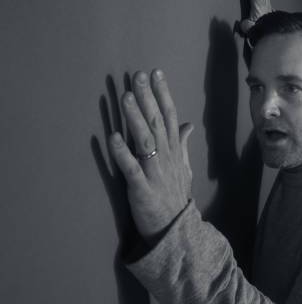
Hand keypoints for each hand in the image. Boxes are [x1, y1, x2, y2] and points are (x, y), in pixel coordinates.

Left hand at [108, 69, 193, 243]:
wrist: (177, 231)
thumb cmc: (176, 198)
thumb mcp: (183, 168)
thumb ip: (182, 145)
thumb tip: (187, 124)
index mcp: (175, 152)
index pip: (171, 116)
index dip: (163, 94)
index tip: (155, 72)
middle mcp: (167, 158)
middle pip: (158, 123)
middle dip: (148, 98)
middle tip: (138, 75)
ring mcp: (155, 173)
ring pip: (146, 141)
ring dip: (136, 118)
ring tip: (126, 97)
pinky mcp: (142, 189)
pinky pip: (132, 169)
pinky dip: (123, 153)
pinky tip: (112, 137)